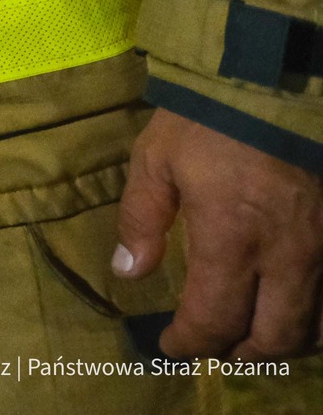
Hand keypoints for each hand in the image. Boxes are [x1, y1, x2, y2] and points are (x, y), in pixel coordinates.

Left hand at [114, 107, 322, 357]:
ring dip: (287, 340)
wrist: (275, 77)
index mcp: (232, 242)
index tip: (172, 346)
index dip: (191, 342)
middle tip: (219, 349)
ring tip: (260, 336)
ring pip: (319, 324)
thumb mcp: (156, 161)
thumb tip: (128, 272)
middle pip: (276, 336)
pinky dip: (320, 315)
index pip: (214, 319)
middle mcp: (286, 257)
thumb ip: (142, 219)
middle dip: (243, 352)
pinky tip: (300, 308)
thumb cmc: (208, 118)